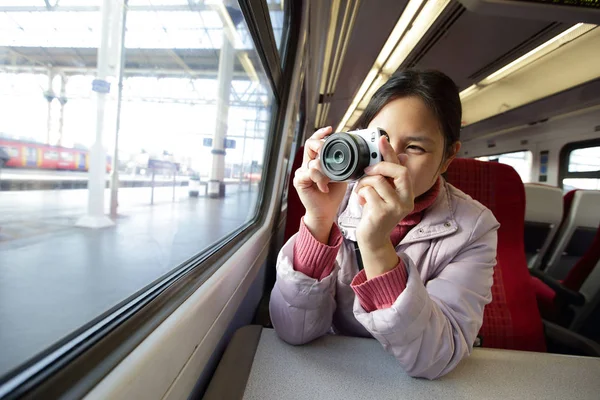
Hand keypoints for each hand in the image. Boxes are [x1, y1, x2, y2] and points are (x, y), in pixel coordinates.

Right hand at [293, 126, 347, 241]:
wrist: (325, 212)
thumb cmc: (333, 194)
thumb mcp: (342, 175)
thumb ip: (343, 164)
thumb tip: (356, 152)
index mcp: (316, 160)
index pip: (316, 141)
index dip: (321, 134)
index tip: (331, 129)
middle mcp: (307, 164)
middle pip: (310, 144)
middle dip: (320, 144)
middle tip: (327, 149)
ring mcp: (301, 172)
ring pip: (312, 161)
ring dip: (323, 169)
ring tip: (329, 179)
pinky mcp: (299, 181)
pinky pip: (308, 173)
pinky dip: (319, 179)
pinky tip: (323, 187)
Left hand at [354, 136, 414, 250]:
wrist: (372, 239)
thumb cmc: (376, 214)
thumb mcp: (385, 194)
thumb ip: (390, 177)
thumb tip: (402, 156)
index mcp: (408, 194)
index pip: (403, 169)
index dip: (391, 153)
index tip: (382, 139)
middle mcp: (406, 201)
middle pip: (398, 172)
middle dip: (379, 166)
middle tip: (367, 169)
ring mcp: (395, 208)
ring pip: (378, 180)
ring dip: (364, 184)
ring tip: (362, 192)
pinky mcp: (382, 213)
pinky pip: (368, 191)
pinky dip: (360, 193)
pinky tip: (361, 202)